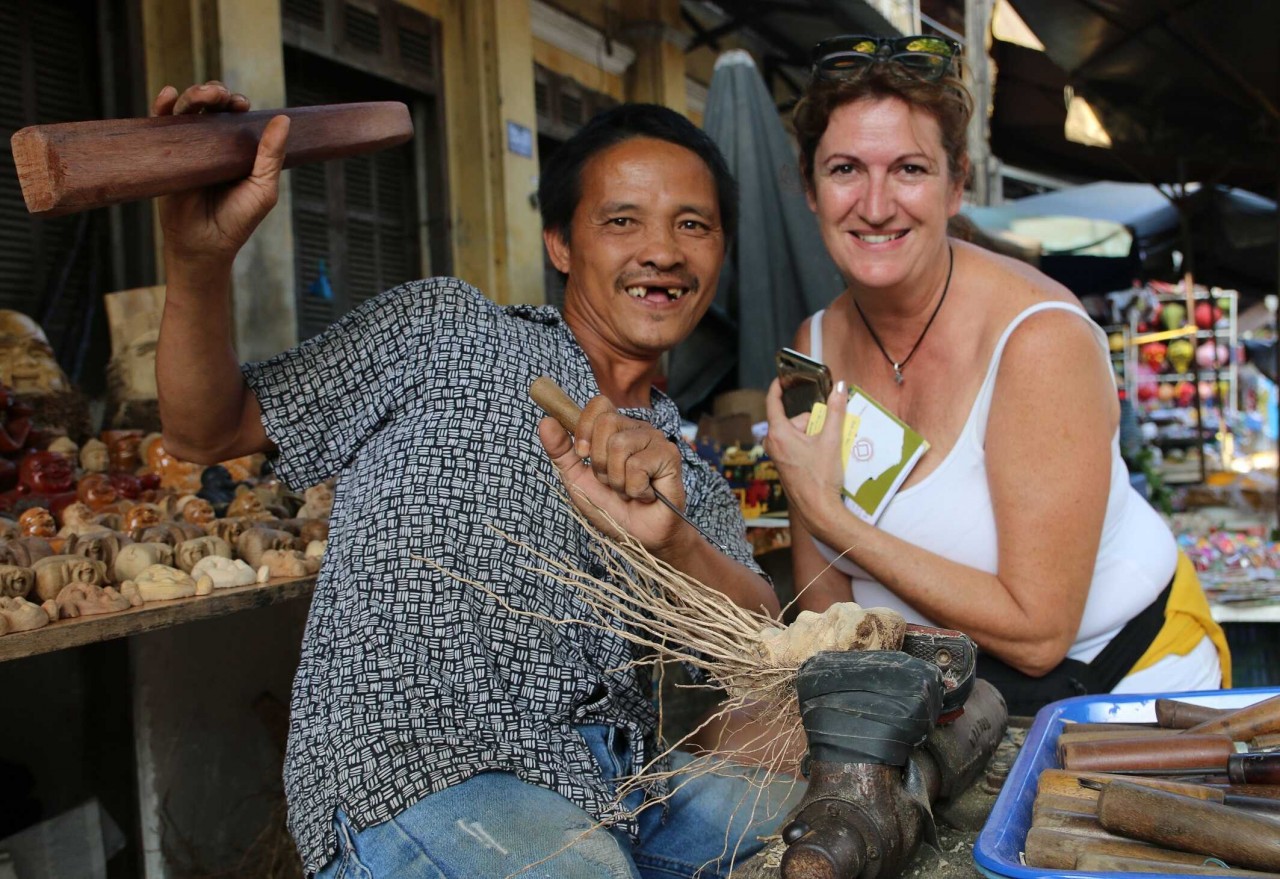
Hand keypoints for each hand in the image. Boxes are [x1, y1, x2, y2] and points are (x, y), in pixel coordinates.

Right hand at [153, 81, 289, 273]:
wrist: (205, 245)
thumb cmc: (238, 220)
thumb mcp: (263, 188)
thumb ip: (271, 155)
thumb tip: (283, 119)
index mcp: (236, 149)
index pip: (235, 116)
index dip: (237, 104)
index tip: (242, 105)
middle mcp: (211, 144)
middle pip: (210, 106)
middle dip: (216, 93)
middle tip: (223, 96)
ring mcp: (187, 148)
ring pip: (188, 110)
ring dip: (195, 95)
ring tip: (206, 94)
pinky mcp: (165, 156)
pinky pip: (161, 126)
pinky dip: (163, 106)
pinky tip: (169, 94)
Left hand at [538, 396, 691, 555]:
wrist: (638, 536)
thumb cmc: (611, 507)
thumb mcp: (577, 479)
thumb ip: (561, 451)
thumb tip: (545, 422)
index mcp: (617, 429)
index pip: (599, 404)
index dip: (585, 428)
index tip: (583, 455)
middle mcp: (637, 429)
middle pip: (606, 422)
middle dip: (599, 461)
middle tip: (611, 481)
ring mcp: (656, 440)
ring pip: (619, 445)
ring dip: (616, 479)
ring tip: (627, 490)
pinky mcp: (670, 456)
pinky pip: (637, 466)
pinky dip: (634, 489)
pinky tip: (644, 494)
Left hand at [763, 379, 848, 538]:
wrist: (818, 509)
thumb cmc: (821, 477)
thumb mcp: (831, 440)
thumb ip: (835, 411)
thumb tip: (839, 388)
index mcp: (778, 433)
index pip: (773, 402)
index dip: (778, 387)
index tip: (784, 378)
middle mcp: (773, 443)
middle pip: (793, 420)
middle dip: (812, 421)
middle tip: (827, 432)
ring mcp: (777, 455)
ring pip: (796, 433)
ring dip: (813, 434)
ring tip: (827, 448)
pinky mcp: (784, 465)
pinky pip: (796, 445)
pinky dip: (809, 445)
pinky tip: (822, 456)